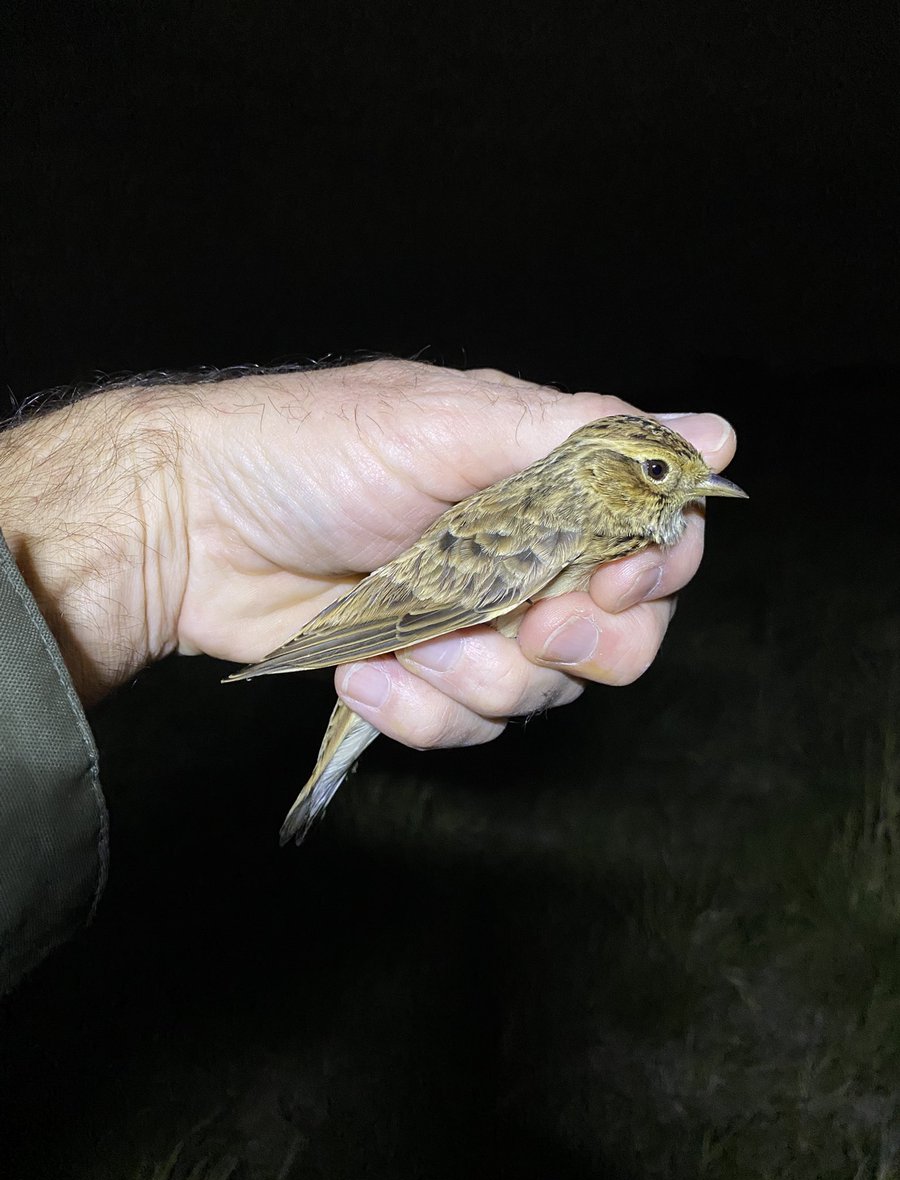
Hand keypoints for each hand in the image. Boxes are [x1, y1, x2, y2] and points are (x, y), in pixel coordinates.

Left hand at [0, 362, 736, 745]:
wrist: (193, 521)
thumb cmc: (313, 447)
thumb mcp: (449, 420)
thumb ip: (580, 436)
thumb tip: (715, 434)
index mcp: (544, 486)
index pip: (651, 543)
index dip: (652, 575)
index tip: (610, 583)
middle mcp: (524, 559)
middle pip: (618, 638)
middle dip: (575, 646)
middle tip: (525, 628)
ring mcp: (472, 625)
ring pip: (540, 694)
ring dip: (478, 679)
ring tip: (413, 640)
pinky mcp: (420, 678)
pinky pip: (462, 727)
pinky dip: (417, 710)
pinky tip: (366, 670)